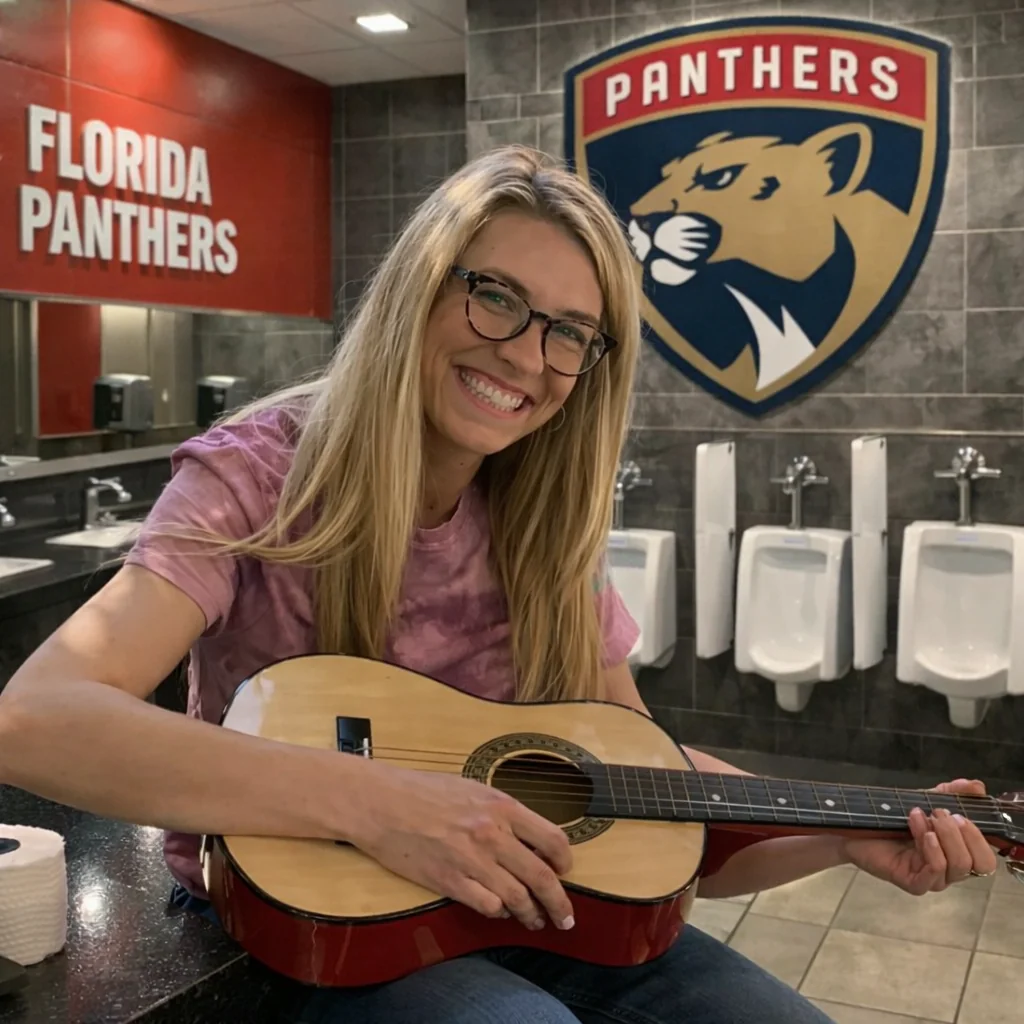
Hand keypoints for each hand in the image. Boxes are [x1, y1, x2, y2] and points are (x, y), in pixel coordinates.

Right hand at [347, 761, 574, 931]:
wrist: (380, 803)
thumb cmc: (423, 791)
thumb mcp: (471, 789)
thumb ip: (501, 812)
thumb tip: (528, 837)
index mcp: (501, 806)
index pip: (552, 839)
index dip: (565, 861)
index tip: (565, 871)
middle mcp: (491, 834)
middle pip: (541, 877)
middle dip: (558, 902)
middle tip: (565, 917)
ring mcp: (470, 860)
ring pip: (517, 898)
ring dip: (530, 914)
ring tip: (534, 921)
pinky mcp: (448, 881)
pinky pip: (487, 906)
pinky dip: (498, 912)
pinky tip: (499, 911)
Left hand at [842, 779, 998, 893]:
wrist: (856, 825)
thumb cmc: (893, 817)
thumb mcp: (926, 800)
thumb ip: (952, 792)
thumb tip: (976, 786)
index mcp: (957, 853)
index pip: (986, 859)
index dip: (979, 837)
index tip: (960, 814)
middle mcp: (949, 870)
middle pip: (977, 864)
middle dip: (961, 834)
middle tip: (938, 813)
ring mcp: (932, 879)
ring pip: (957, 866)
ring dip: (942, 835)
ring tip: (919, 815)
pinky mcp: (914, 883)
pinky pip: (935, 872)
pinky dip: (931, 847)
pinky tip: (920, 830)